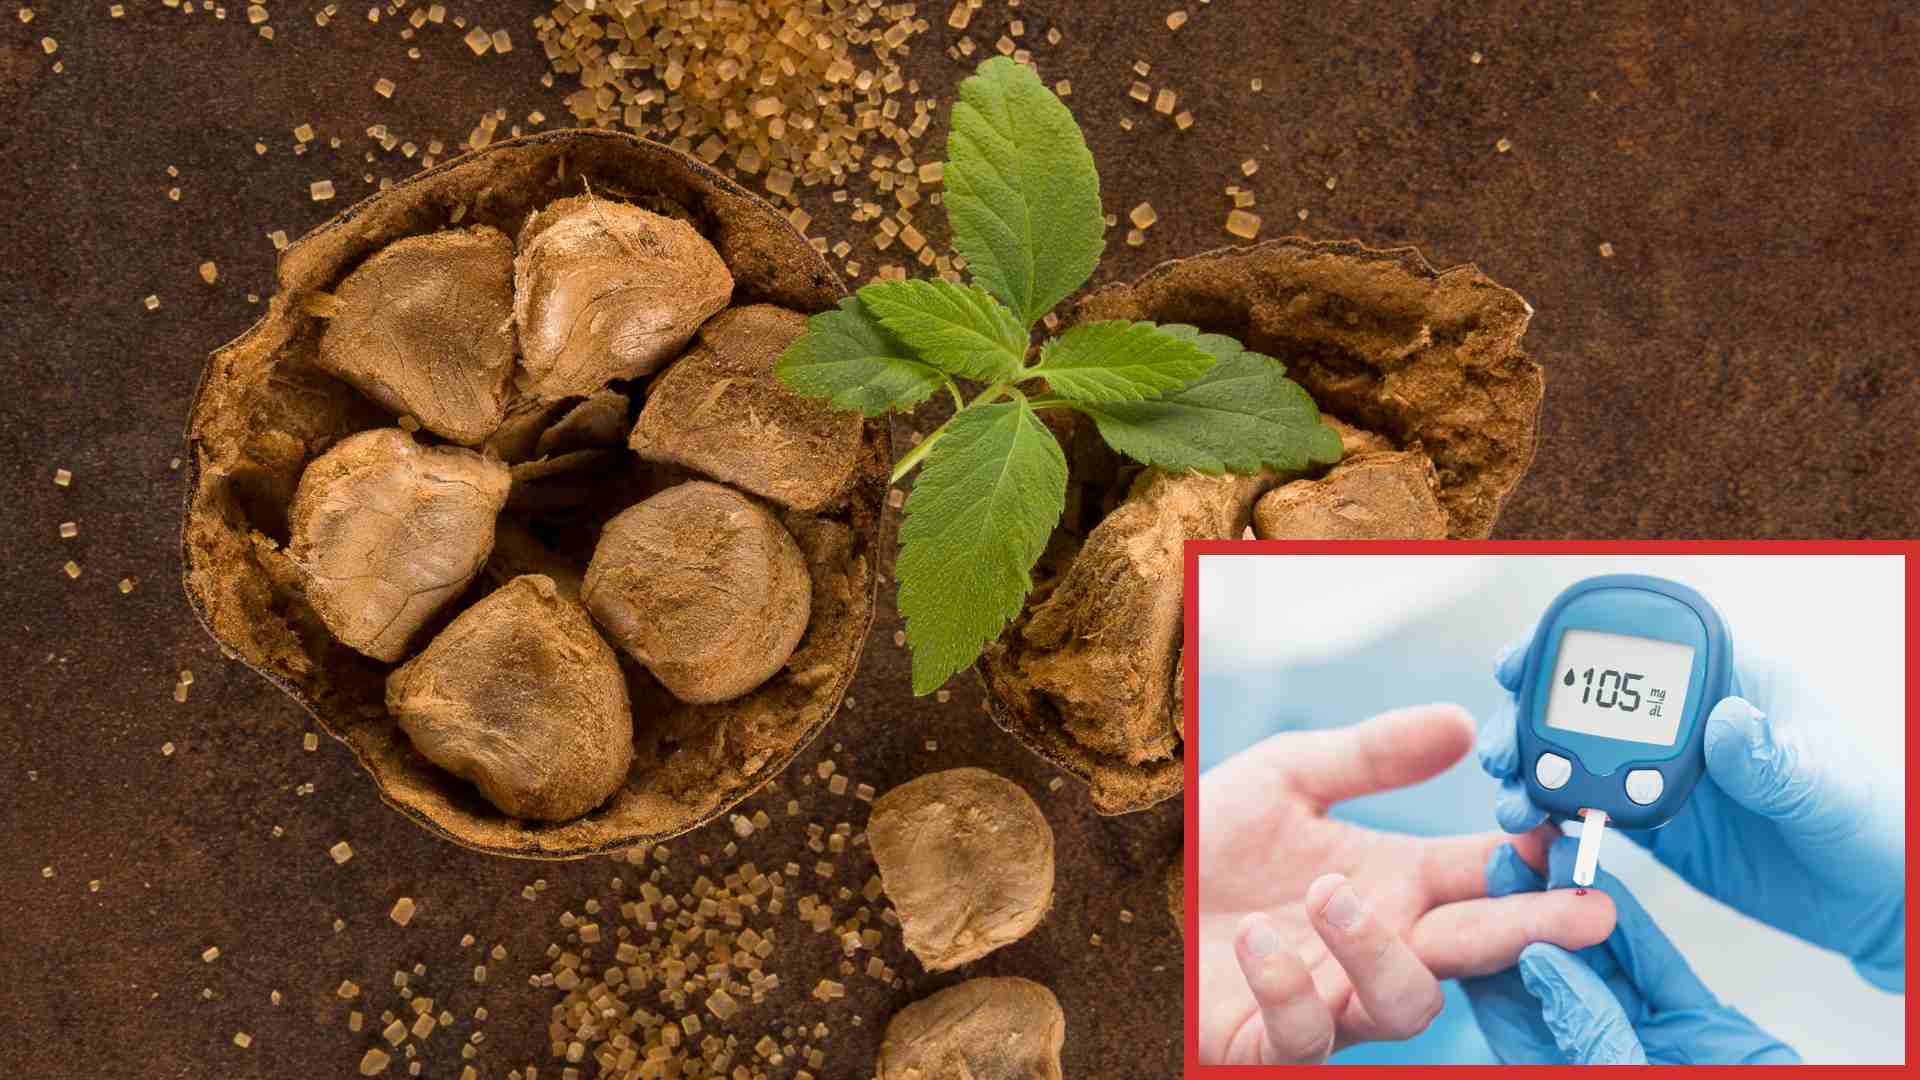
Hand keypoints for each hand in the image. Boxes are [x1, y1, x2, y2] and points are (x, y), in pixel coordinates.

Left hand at [1199, 705, 1616, 1063]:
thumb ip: (1371, 753)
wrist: (1127, 894)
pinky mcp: (1271, 1040)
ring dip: (1379, 951)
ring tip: (1330, 894)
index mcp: (1394, 882)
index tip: (1565, 836)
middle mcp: (1376, 944)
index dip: (1532, 861)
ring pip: (1404, 1003)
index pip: (1486, 875)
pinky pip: (1305, 1035)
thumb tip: (1460, 721)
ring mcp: (1331, 997)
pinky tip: (1260, 939)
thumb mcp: (1286, 776)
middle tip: (1582, 911)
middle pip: (1476, 947)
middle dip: (1533, 930)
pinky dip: (1288, 988)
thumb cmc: (1210, 843)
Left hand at [1465, 836, 1799, 1063]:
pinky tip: (1610, 884)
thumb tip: (1540, 964)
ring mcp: (1644, 1037)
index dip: (1490, 948)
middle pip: (1550, 973)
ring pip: (1601, 961)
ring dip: (1578, 904)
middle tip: (1512, 850)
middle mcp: (1593, 1052)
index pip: (1508, 1009)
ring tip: (1556, 848)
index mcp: (1558, 1069)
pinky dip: (1634, 927)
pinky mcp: (1695, 1025)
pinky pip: (1656, 968)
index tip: (1477, 892)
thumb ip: (1588, 1033)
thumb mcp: (1631, 1079)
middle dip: (1529, 909)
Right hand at [1479, 647, 1904, 990]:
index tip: (1521, 662)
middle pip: (1586, 696)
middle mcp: (1685, 717)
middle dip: (1530, 716)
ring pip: (1574, 752)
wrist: (1880, 899)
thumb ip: (1770, 756)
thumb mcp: (1825, 785)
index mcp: (1729, 678)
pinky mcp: (1655, 822)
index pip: (1639, 641)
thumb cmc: (1874, 821)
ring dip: (1533, 773)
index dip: (1571, 642)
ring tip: (1516, 805)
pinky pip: (1590, 809)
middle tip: (1502, 750)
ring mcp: (1663, 767)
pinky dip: (1554, 819)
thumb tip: (1725, 719)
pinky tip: (1536, 835)